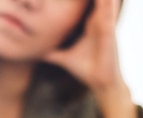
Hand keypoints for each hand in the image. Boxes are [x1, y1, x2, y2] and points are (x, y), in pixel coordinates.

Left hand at [44, 0, 136, 117]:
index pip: (81, 3)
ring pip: (102, 1)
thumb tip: (34, 51)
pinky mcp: (109, 32)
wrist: (101, 83)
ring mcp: (105, 25)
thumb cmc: (86, 69)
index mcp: (89, 23)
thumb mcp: (63, 57)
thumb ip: (51, 52)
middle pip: (92, 0)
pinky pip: (108, 12)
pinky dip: (106, 2)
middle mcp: (98, 21)